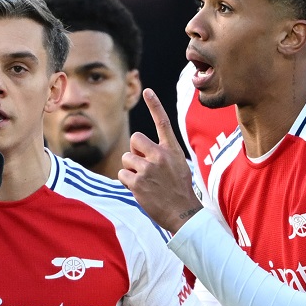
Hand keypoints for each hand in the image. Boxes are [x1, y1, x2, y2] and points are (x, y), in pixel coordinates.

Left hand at [119, 90, 202, 232]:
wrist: (183, 213)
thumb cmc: (179, 190)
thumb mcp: (179, 166)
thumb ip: (162, 154)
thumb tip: (140, 150)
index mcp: (172, 150)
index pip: (163, 122)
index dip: (154, 105)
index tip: (147, 91)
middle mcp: (160, 156)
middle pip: (135, 139)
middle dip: (135, 151)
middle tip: (144, 166)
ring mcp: (148, 169)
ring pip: (126, 158)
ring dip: (131, 169)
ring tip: (145, 182)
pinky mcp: (137, 183)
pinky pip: (122, 174)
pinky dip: (127, 182)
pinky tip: (140, 189)